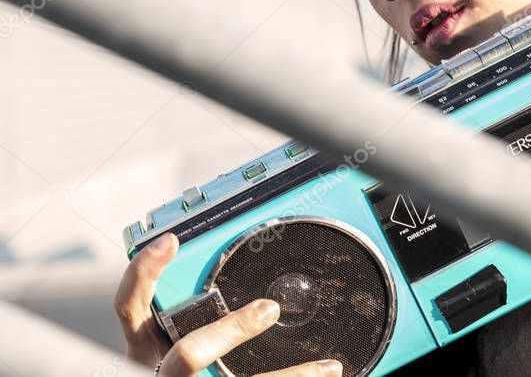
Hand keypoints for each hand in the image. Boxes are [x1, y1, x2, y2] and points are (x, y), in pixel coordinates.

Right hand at [114, 232, 343, 375]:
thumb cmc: (180, 365)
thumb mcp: (172, 337)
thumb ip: (199, 307)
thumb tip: (256, 273)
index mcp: (148, 347)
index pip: (131, 306)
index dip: (143, 273)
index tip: (170, 241)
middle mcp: (160, 370)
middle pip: (186, 356)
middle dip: (229, 334)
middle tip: (269, 308)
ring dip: (286, 376)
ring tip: (322, 365)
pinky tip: (328, 374)